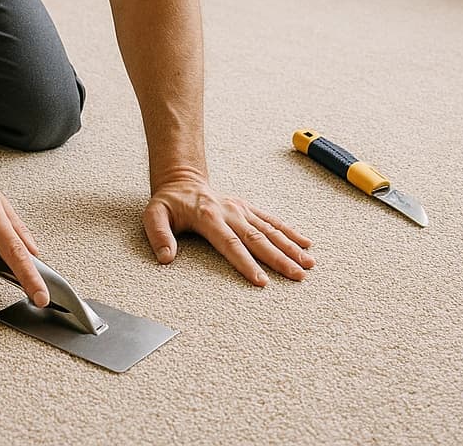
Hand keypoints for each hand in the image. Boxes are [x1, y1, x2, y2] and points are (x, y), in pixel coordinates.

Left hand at [143, 172, 313, 284]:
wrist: (181, 180)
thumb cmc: (168, 203)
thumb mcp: (154, 215)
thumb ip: (158, 235)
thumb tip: (165, 258)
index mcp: (208, 217)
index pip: (230, 243)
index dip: (246, 263)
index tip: (261, 281)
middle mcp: (229, 212)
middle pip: (257, 238)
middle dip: (279, 259)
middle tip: (298, 276)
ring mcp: (240, 209)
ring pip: (269, 230)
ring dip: (290, 247)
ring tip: (308, 264)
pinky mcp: (247, 208)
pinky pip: (271, 220)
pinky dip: (289, 232)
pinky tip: (306, 244)